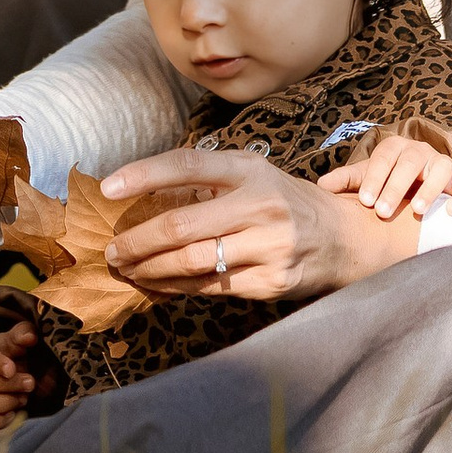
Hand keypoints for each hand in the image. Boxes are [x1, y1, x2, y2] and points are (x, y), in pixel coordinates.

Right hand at [0, 317, 43, 433]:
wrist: (11, 369)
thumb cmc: (15, 351)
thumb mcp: (20, 338)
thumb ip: (24, 334)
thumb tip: (29, 337)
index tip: (12, 370)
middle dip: (7, 385)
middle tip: (30, 384)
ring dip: (2, 404)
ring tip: (22, 399)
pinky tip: (13, 415)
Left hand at [99, 149, 420, 303]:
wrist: (343, 237)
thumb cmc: (283, 202)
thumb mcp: (253, 176)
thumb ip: (207, 182)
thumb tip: (140, 198)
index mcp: (249, 170)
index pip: (187, 165)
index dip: (143, 174)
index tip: (108, 189)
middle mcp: (260, 205)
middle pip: (180, 225)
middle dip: (136, 242)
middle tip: (112, 251)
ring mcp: (267, 245)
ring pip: (191, 262)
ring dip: (150, 269)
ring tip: (129, 269)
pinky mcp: (270, 281)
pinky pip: (210, 287)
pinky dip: (177, 287)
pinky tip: (160, 284)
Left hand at [321, 125, 451, 222]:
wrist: (418, 181)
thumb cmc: (388, 180)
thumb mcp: (369, 178)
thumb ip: (347, 181)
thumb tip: (321, 187)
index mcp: (395, 148)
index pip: (384, 158)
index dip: (375, 178)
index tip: (365, 200)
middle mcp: (421, 152)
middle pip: (411, 163)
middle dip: (397, 187)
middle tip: (384, 212)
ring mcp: (443, 165)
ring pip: (442, 169)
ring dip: (430, 189)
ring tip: (417, 211)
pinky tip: (451, 213)